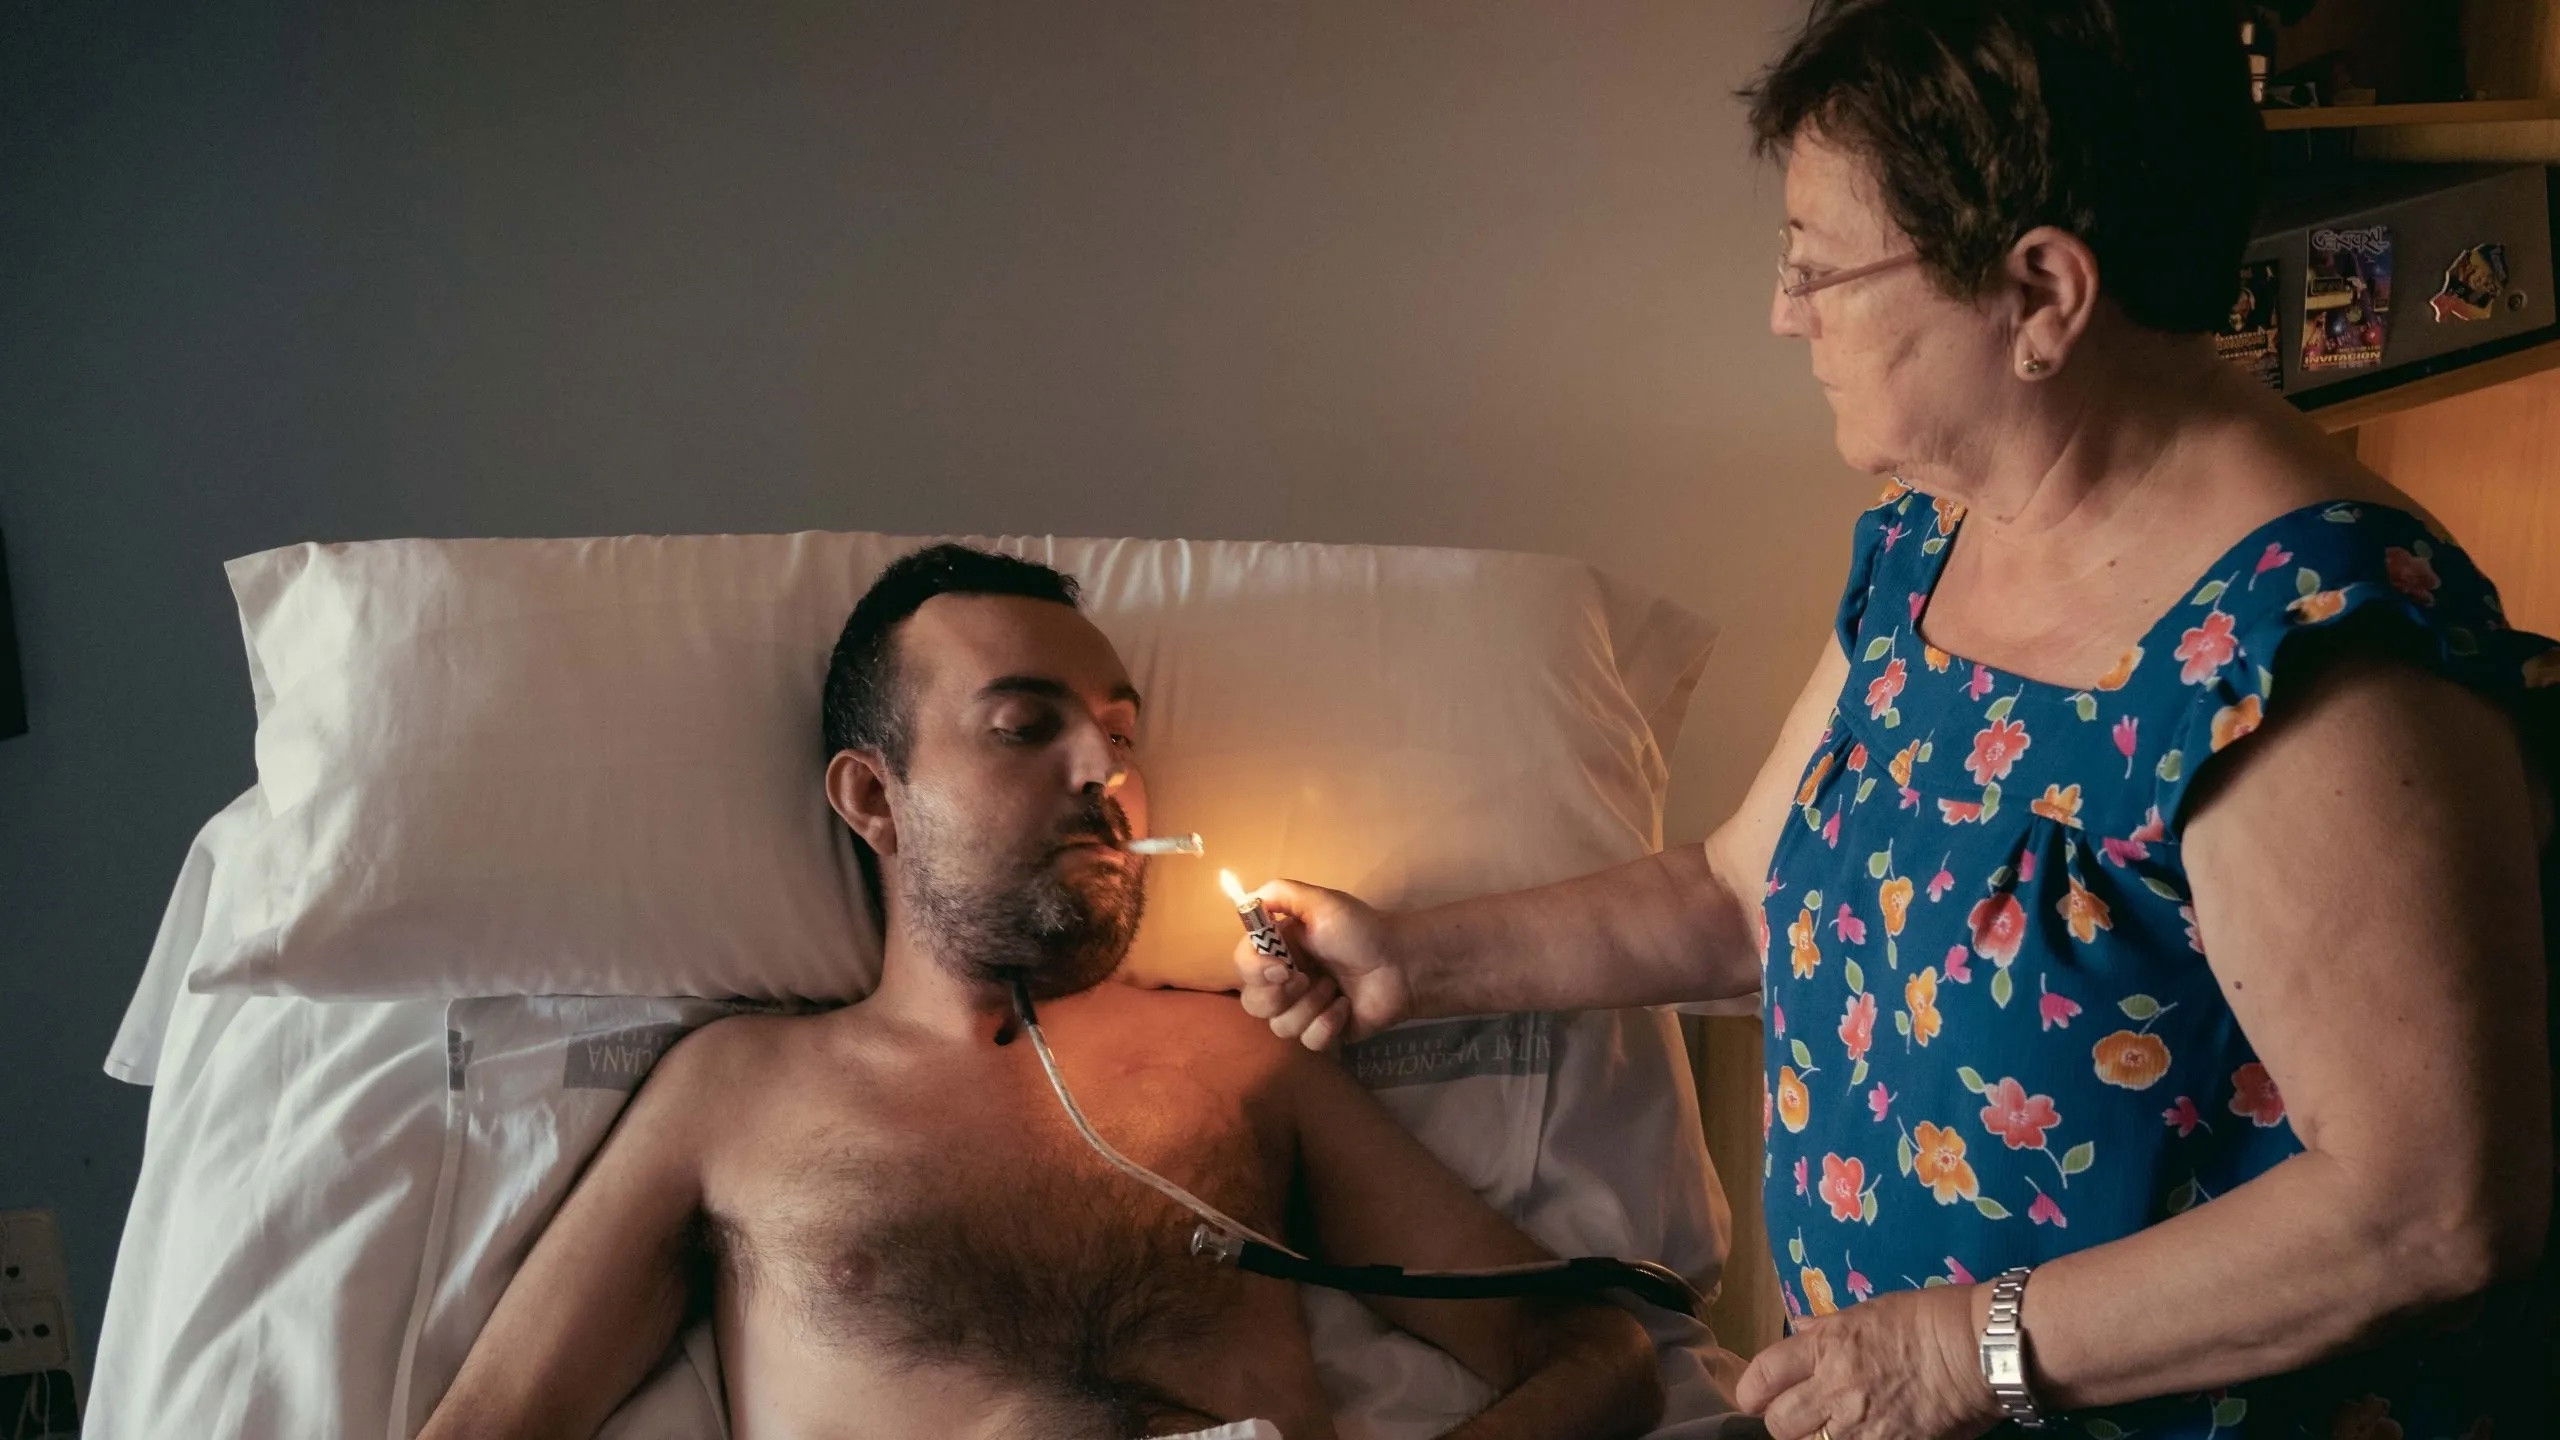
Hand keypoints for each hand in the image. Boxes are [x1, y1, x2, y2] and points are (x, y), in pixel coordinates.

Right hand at [1231, 879, 1412, 1050]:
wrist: (1401, 964)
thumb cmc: (1361, 930)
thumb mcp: (1321, 902)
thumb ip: (1280, 893)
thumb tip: (1245, 898)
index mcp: (1278, 950)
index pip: (1243, 966)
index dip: (1256, 971)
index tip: (1282, 967)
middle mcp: (1284, 981)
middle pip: (1253, 1003)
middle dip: (1281, 994)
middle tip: (1309, 979)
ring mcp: (1303, 1009)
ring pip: (1281, 1027)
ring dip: (1311, 1006)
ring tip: (1335, 988)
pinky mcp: (1323, 1032)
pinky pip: (1308, 1041)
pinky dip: (1328, 1024)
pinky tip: (1346, 1006)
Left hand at [1736, 1284, 2000, 1439]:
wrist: (1981, 1349)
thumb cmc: (1928, 1319)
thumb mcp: (1871, 1311)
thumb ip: (1828, 1328)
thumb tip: (1799, 1330)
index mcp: (1826, 1346)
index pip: (1763, 1375)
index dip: (1752, 1391)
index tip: (1755, 1398)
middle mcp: (1836, 1388)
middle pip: (1780, 1424)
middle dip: (1782, 1423)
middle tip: (1797, 1418)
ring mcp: (1864, 1425)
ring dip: (1818, 1439)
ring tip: (1833, 1429)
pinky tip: (1866, 1436)